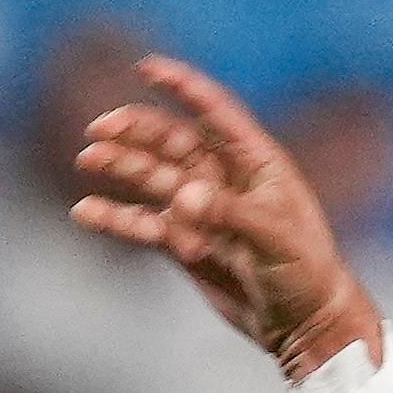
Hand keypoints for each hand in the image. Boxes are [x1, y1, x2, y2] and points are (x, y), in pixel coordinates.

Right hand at [65, 56, 370, 373]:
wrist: (303, 324)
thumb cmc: (307, 273)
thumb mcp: (276, 238)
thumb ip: (229, 213)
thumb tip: (183, 198)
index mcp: (256, 162)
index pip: (215, 112)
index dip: (183, 86)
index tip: (147, 67)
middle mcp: (225, 179)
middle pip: (172, 141)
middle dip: (137, 130)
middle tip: (101, 128)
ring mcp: (202, 211)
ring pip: (153, 178)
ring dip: (121, 166)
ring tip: (89, 159)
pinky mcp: (185, 244)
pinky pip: (144, 224)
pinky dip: (116, 218)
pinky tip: (86, 212)